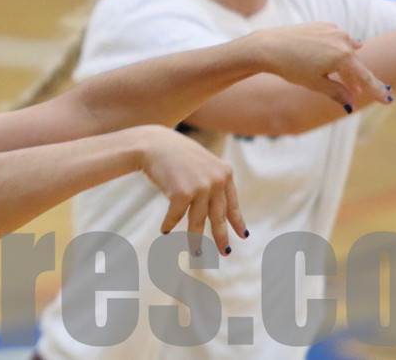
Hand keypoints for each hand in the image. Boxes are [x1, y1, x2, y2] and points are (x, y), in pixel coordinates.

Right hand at [136, 125, 245, 255]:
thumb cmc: (173, 153)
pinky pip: (176, 216)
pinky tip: (165, 231)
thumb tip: (215, 211)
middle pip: (219, 216)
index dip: (237, 221)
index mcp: (224, 173)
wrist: (152, 142)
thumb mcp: (200, 164)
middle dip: (221, 237)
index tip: (243, 236)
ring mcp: (201, 187)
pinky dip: (169, 224)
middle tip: (225, 253)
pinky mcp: (182, 193)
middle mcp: (217, 181)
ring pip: (198, 221)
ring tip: (196, 254)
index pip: (232, 203)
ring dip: (195, 240)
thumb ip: (211, 181)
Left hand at [251, 22, 389, 109]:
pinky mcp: (323, 25)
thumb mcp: (315, 84)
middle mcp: (342, 40)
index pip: (364, 77)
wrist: (267, 47)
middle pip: (355, 64)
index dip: (376, 90)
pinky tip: (342, 53)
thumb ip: (337, 93)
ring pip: (347, 51)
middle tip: (359, 93)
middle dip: (357, 80)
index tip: (387, 100)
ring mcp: (333, 30)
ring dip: (347, 65)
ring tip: (345, 79)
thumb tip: (352, 105)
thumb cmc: (290, 67)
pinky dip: (339, 50)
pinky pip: (337, 40)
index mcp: (343, 56)